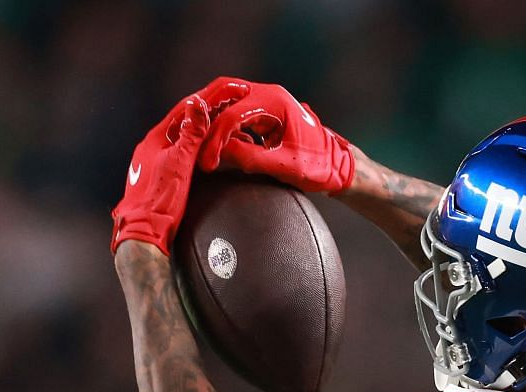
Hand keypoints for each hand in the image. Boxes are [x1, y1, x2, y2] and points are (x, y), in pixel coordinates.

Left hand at [110, 95, 213, 255]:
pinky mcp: (156, 180)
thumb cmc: (158, 202)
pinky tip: (203, 155)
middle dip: (205, 114)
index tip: (226, 91)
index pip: (184, 110)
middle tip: (227, 105)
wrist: (143, 235)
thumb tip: (198, 104)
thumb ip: (190, 135)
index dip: (207, 99)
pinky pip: (178, 156)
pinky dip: (194, 150)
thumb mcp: (180, 164)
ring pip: (180, 140)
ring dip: (200, 133)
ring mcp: (151, 165)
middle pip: (181, 124)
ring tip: (220, 128)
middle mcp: (150, 149)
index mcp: (155, 140)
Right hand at [196, 78, 353, 194]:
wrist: (338, 165)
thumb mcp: (284, 166)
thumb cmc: (318, 166)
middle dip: (202, 114)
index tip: (205, 163)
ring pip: (226, 97)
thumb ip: (252, 159)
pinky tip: (210, 141)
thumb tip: (219, 154)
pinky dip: (218, 121)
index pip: (232, 115)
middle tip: (187, 138)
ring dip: (208, 115)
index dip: (215, 140)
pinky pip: (233, 109)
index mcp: (275, 102)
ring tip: (194, 140)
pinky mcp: (262, 110)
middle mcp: (268, 94)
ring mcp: (265, 99)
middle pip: (223, 91)